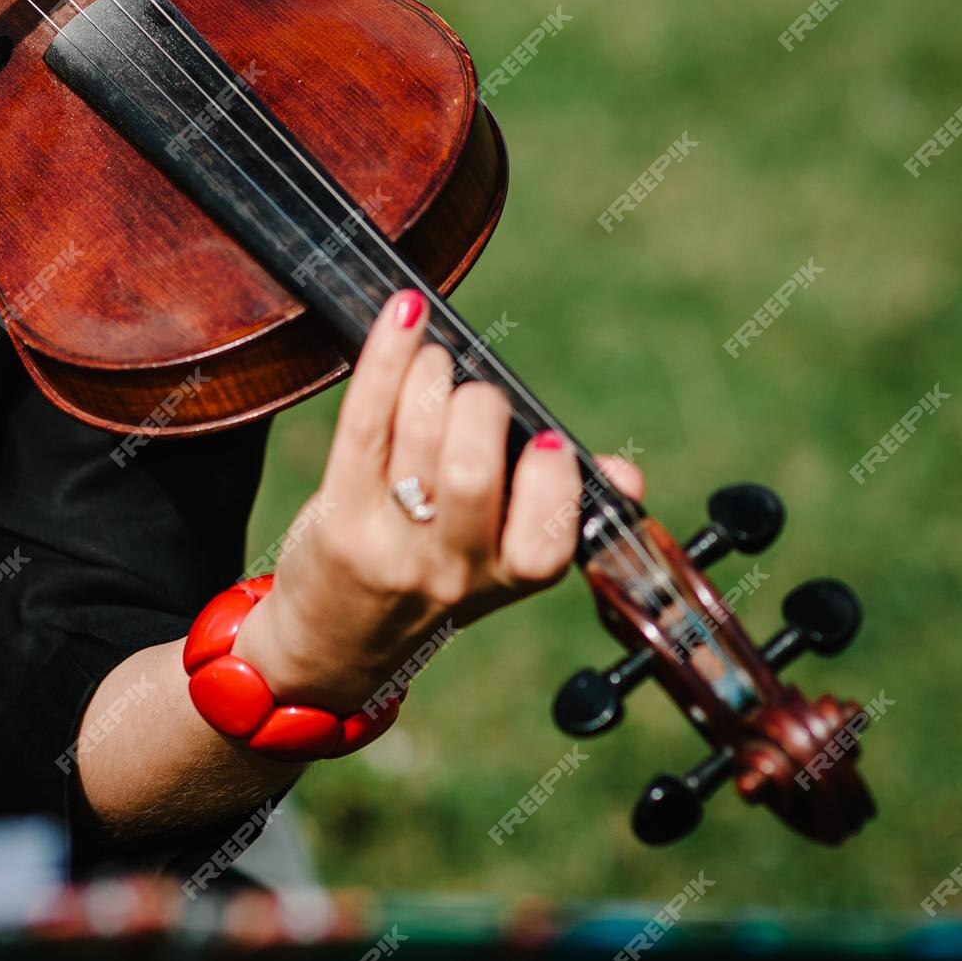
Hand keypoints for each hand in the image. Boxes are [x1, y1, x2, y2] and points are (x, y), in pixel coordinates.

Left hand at [233, 288, 644, 713]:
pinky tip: (403, 317)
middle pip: (471, 472)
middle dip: (479, 409)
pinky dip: (386, 359)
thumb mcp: (502, 564)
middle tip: (473, 394)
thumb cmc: (429, 576)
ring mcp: (390, 544)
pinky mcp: (339, 517)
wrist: (334, 643)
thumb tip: (627, 478)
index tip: (545, 439)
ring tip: (433, 360)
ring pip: (416, 440)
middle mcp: (452, 569)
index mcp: (511, 577)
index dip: (551, 476)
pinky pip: (363, 423)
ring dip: (430, 375)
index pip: (547, 536)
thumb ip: (561, 515)